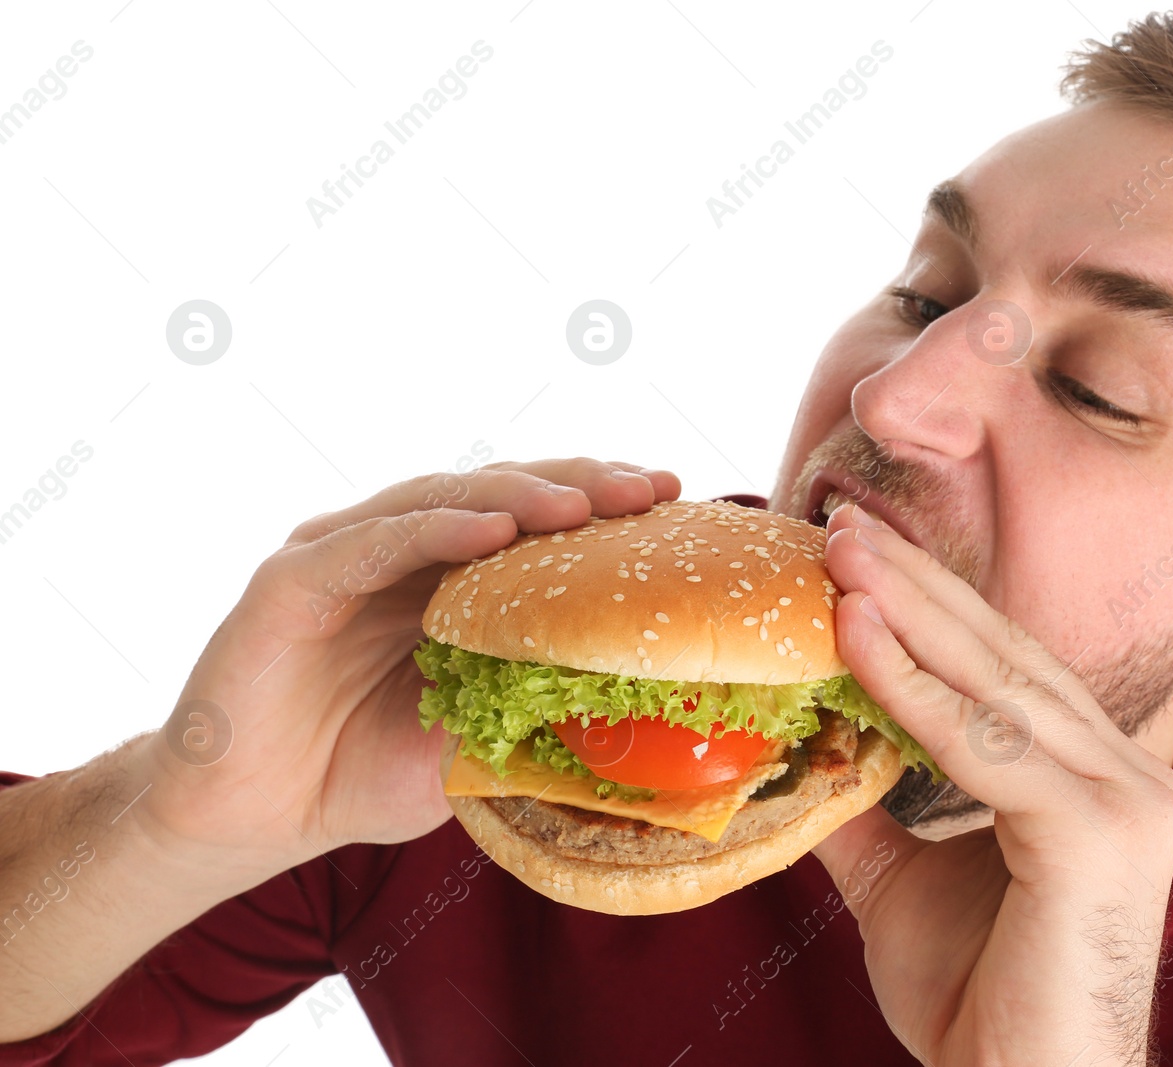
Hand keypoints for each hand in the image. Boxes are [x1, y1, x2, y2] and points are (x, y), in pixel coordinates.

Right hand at [134, 458, 679, 875]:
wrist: (252, 820)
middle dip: (581, 486)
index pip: (535, 525)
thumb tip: (636, 704)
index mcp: (447, 580)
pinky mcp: (292, 578)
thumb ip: (529, 709)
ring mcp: (345, 555)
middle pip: (501, 495)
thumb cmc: (360, 771)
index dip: (603, 508)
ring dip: (518, 498)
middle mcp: (400, 551)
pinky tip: (493, 531)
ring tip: (584, 504)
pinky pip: (372, 544)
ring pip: (443, 501)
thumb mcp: (471, 743)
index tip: (676, 502)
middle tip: (651, 488)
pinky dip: (434, 531)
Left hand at [812, 504, 1172, 1065]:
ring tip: (838, 557)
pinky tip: (855, 638)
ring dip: (909, 612)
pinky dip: (913, 687)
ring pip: (996, 681)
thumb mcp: (903, 885)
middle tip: (838, 525)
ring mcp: (1123, 797)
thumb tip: (803, 753)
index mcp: (1093, 772)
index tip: (855, 554)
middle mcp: (1125, 770)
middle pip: (1005, 653)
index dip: (932, 604)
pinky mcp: (1097, 831)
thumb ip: (867, 813)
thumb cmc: (979, 1001)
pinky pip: (983, 742)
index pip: (1005, 665)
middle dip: (916, 585)